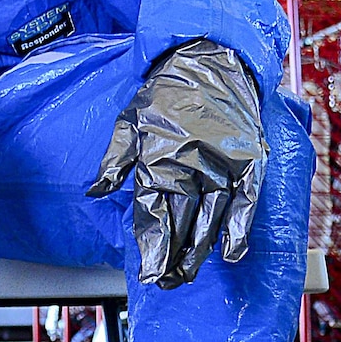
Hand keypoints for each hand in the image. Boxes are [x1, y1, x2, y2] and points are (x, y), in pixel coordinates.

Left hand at [88, 38, 267, 289]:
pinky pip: (245, 199)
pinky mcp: (247, 158)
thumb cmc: (165, 89)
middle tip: (165, 284)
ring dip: (199, 251)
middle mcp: (188, 166)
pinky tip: (231, 253)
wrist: (209, 58)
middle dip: (171, 257)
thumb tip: (93, 192)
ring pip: (209, 218)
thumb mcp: (130, 120)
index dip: (150, 244)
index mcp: (157, 158)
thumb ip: (114, 160)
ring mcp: (220, 164)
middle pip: (179, 222)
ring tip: (188, 276)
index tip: (147, 271)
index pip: (152, 212)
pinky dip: (239, 226)